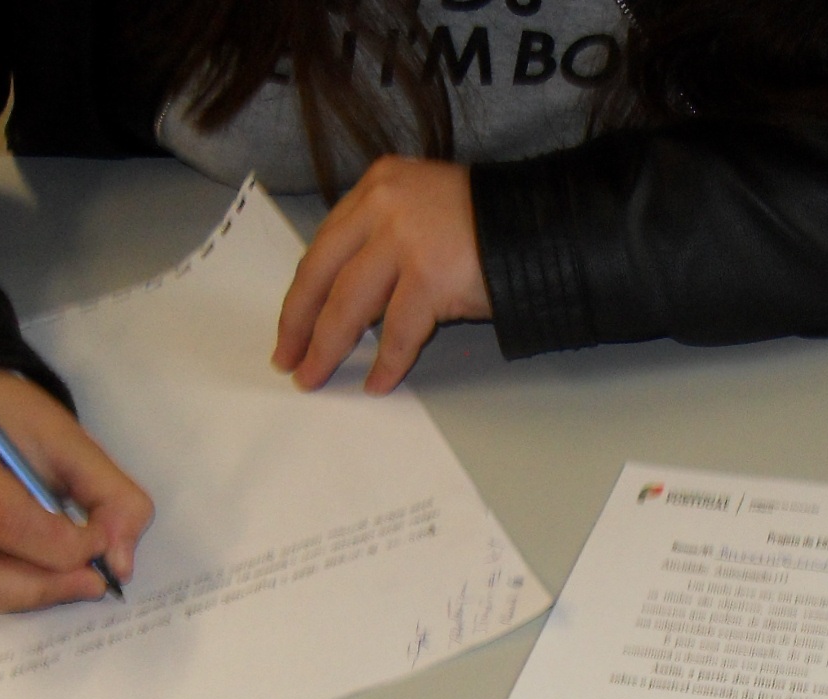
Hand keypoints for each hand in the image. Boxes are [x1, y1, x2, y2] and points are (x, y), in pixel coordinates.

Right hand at [0, 370, 153, 615]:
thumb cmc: (10, 417)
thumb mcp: (69, 438)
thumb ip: (111, 496)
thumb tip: (119, 566)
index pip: (8, 522)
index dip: (67, 546)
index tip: (102, 542)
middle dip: (48, 586)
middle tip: (94, 578)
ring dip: (35, 593)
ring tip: (73, 572)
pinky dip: (18, 589)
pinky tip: (44, 567)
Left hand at [273, 156, 490, 394]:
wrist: (540, 226)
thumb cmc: (486, 226)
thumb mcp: (420, 214)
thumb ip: (381, 241)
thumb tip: (347, 299)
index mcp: (376, 187)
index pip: (323, 245)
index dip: (301, 293)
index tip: (289, 326)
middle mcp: (383, 205)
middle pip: (322, 274)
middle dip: (299, 324)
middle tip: (287, 360)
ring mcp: (406, 239)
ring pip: (349, 304)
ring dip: (328, 347)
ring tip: (316, 377)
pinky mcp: (430, 275)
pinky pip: (398, 332)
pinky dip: (387, 363)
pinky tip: (377, 383)